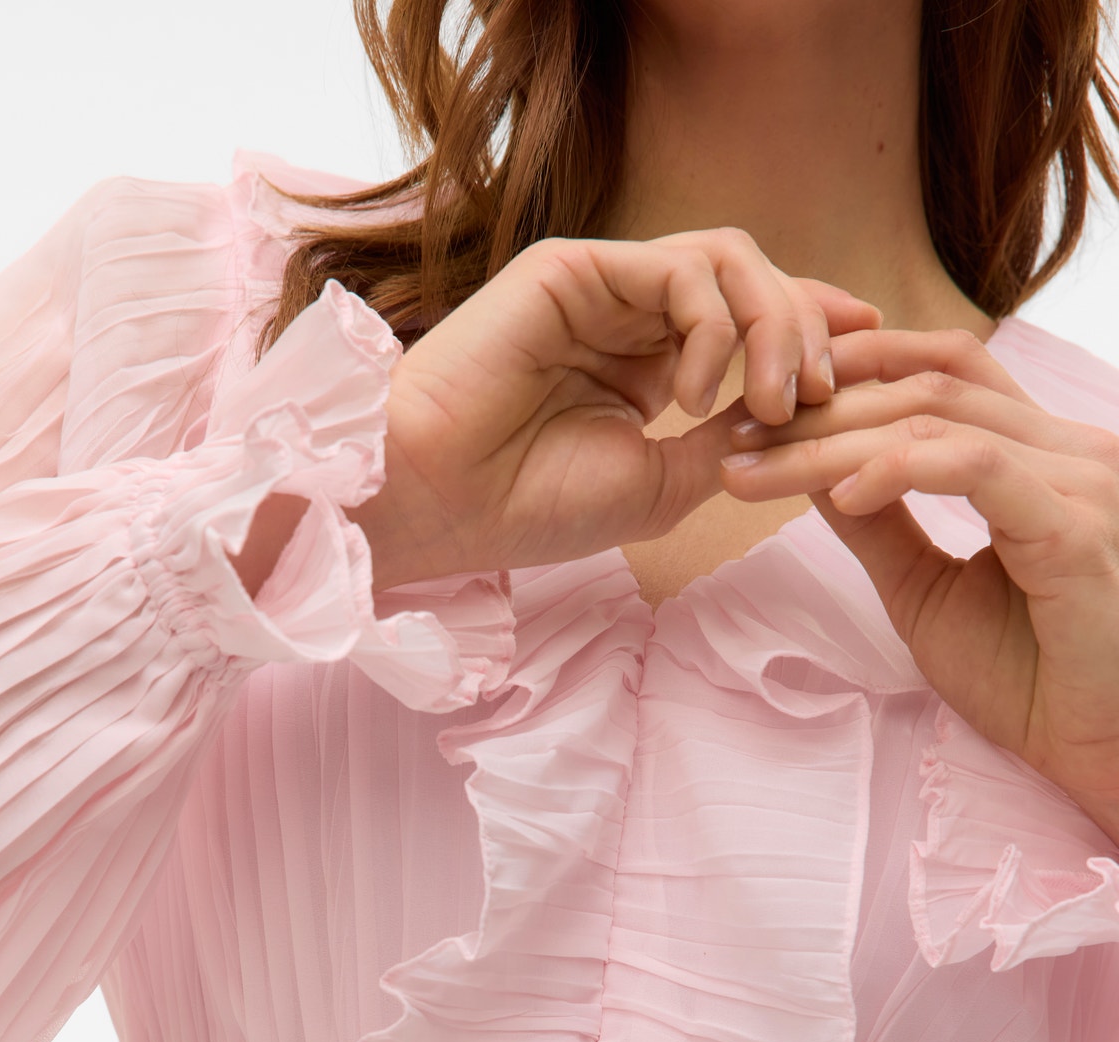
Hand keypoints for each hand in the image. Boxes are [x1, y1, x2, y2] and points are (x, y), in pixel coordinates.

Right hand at [350, 230, 880, 588]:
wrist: (441, 502)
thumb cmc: (533, 506)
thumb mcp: (663, 485)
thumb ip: (728, 439)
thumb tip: (799, 411)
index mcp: (649, 363)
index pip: (751, 321)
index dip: (818, 331)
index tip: (874, 362)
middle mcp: (630, 316)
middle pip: (755, 282)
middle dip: (810, 331)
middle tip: (827, 397)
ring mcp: (603, 287)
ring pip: (728, 260)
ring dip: (773, 324)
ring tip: (776, 397)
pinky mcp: (573, 268)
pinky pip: (678, 268)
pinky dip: (712, 323)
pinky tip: (697, 388)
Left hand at [717, 329, 1118, 832]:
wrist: (1094, 750)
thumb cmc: (1027, 678)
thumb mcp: (925, 589)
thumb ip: (879, 524)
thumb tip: (814, 466)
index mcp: (1041, 456)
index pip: (946, 371)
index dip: (855, 370)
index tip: (763, 408)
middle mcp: (1068, 452)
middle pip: (930, 388)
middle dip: (821, 407)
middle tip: (736, 437)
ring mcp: (1078, 484)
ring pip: (938, 422)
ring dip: (833, 441)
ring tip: (758, 468)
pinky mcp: (1075, 532)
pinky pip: (979, 468)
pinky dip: (901, 470)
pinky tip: (841, 495)